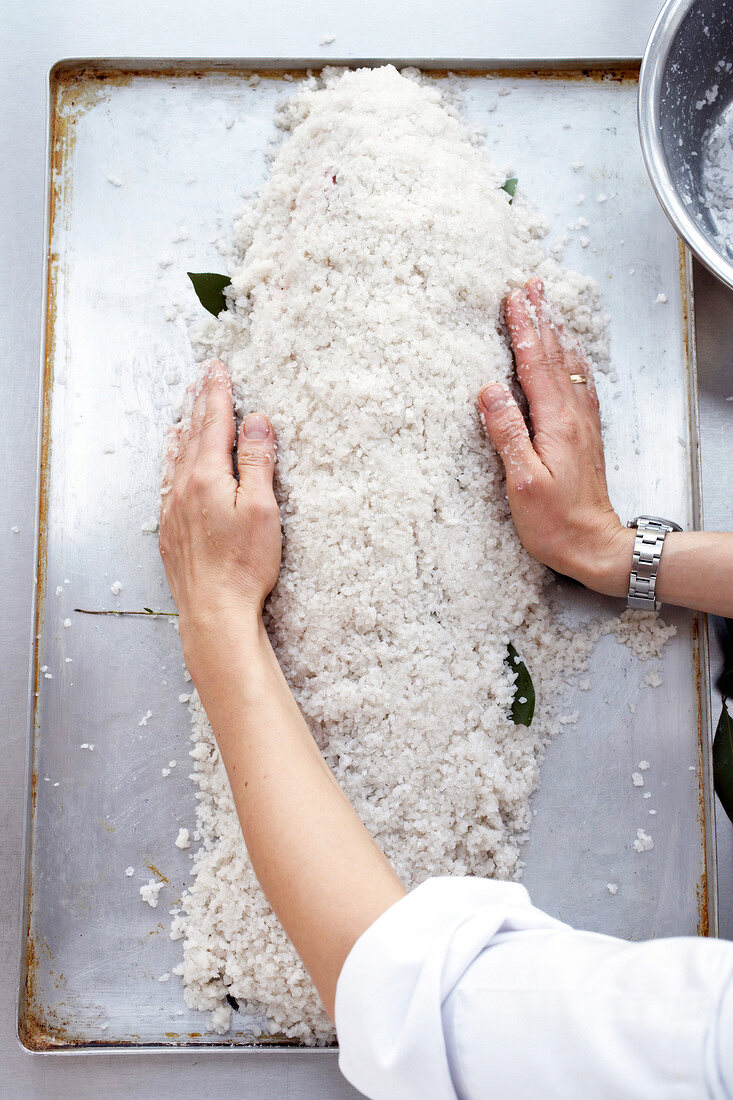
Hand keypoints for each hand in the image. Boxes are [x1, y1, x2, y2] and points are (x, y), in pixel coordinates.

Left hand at [159, 360, 280, 658]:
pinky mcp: (171, 531)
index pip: (215, 424)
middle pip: (193, 435)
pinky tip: (174, 463)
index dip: (218, 394)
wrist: (213, 611)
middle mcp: (183, 488)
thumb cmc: (243, 565)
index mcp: (206, 477)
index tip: (219, 370)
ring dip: (185, 430)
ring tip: (187, 411)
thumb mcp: (261, 508)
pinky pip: (169, 483)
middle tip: (204, 378)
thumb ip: (256, 461)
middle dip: (201, 404)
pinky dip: (174, 462)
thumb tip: (255, 422)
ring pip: (177, 458)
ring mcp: (173, 510)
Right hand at [478, 277, 633, 596]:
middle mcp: (573, 417)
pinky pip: (579, 385)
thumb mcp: (522, 481)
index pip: (536, 365)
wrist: (595, 546)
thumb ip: (507, 433)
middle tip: (532, 286)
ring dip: (557, 334)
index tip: (513, 299)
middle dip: (542, 318)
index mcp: (556, 423)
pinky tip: (570, 357)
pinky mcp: (584, 436)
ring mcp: (582, 425)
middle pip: (556, 357)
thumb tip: (490, 391)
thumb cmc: (555, 522)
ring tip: (549, 307)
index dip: (523, 330)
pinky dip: (571, 361)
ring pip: (569, 367)